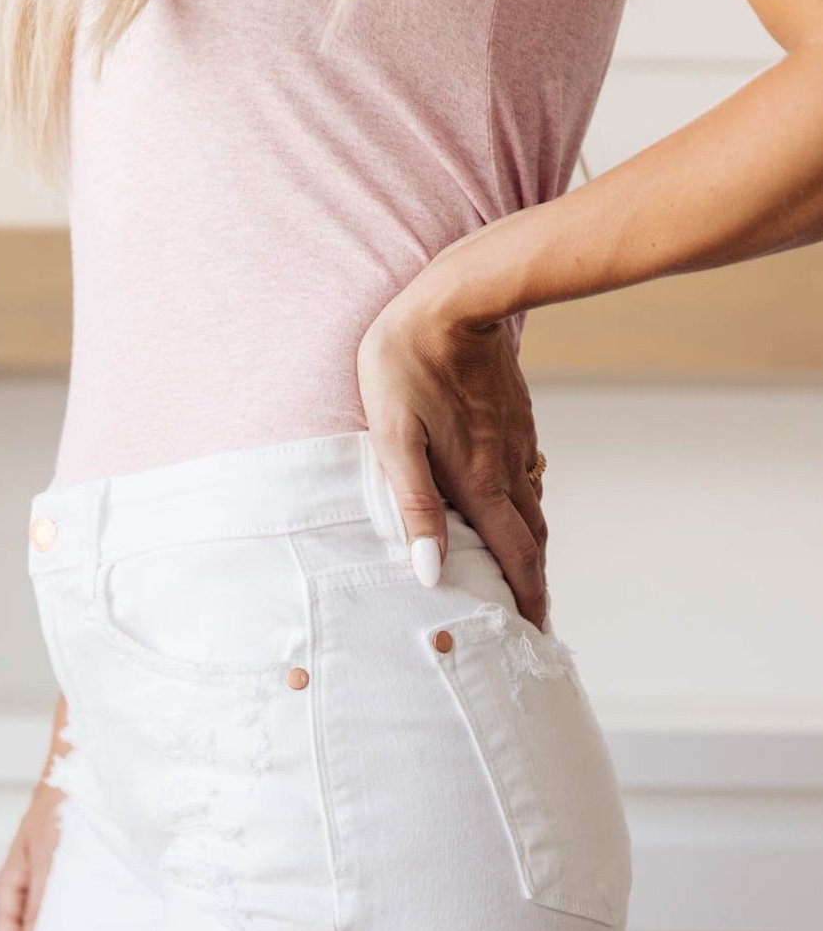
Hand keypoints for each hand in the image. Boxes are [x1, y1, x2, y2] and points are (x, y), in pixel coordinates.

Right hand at [0, 780, 63, 930]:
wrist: (75, 774)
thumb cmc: (57, 810)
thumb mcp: (48, 858)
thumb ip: (44, 900)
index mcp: (10, 888)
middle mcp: (26, 891)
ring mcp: (45, 886)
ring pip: (48, 929)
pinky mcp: (66, 879)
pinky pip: (66, 912)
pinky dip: (74, 930)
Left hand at [357, 288, 547, 629]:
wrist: (455, 296)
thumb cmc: (407, 363)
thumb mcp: (394, 437)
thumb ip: (414, 506)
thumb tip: (429, 572)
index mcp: (479, 482)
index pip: (515, 557)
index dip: (526, 600)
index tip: (535, 634)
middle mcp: (508, 468)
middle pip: (532, 540)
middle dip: (534, 584)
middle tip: (533, 619)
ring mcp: (517, 442)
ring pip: (532, 509)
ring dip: (531, 549)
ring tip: (522, 577)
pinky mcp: (516, 420)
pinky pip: (525, 477)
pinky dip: (523, 510)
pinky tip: (508, 512)